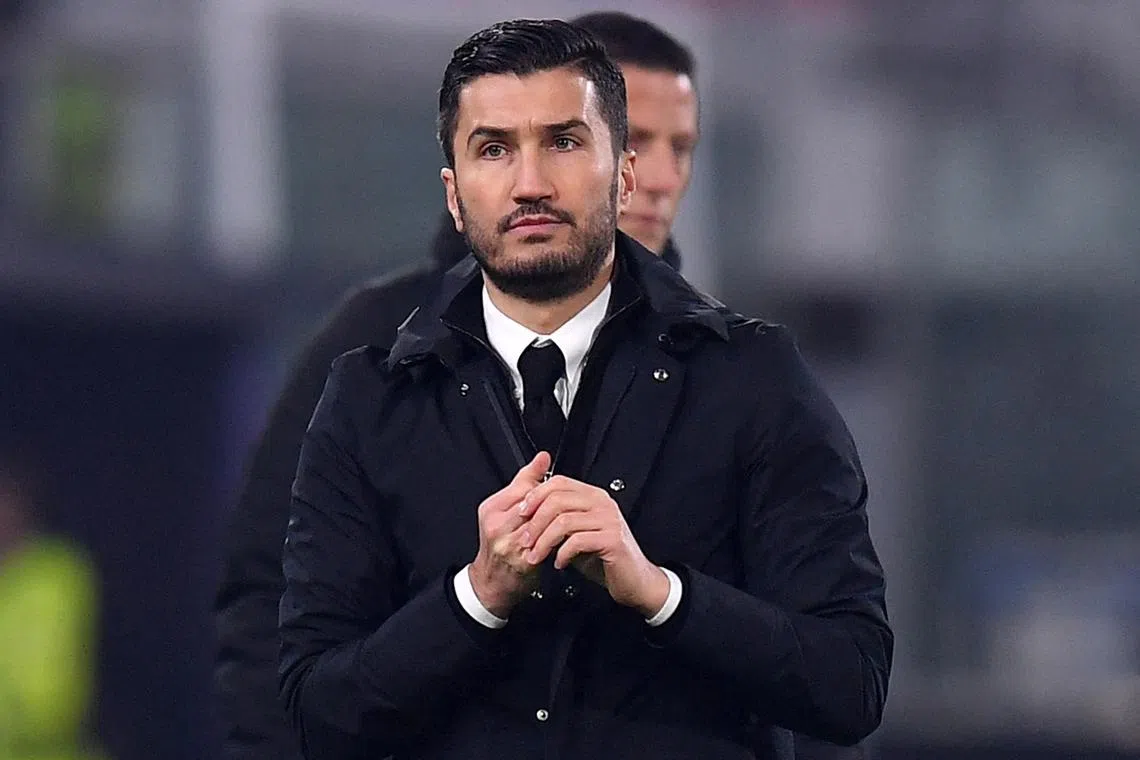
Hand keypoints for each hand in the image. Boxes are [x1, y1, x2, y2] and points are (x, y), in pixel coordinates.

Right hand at [468, 452, 550, 617]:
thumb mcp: (505, 510)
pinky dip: (559, 540)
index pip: (524, 488)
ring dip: (558, 523)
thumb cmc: (500, 544)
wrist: (492, 583)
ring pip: (543, 524)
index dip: (544, 490)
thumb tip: (543, 458)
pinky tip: (566, 538)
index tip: (556, 491)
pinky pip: (547, 544)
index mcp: (491, 509)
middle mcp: (498, 526)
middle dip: (553, 506)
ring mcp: (510, 544)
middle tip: (566, 507)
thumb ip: (524, 482)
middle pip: (535, 505)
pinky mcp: (524, 561)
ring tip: (569, 520)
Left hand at [519, 475, 668, 616]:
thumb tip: (528, 514)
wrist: (634, 581)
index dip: (536, 495)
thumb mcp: (575, 535)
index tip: (521, 512)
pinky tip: (559, 564)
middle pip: (558, 499)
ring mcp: (609, 520)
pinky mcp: (613, 539)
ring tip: (536, 556)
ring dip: (544, 541)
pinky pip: (577, 541)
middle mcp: (602, 503)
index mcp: (593, 496)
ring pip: (564, 520)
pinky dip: (562, 554)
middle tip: (525, 539)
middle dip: (535, 521)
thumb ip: (557, 521)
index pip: (559, 482)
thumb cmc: (604, 559)